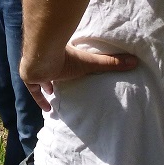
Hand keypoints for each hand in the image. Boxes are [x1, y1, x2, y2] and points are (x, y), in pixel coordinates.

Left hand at [22, 45, 137, 111]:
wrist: (42, 56)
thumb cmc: (66, 57)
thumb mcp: (90, 62)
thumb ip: (111, 62)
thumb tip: (134, 61)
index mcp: (59, 56)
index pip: (61, 61)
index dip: (64, 68)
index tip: (67, 74)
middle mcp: (45, 61)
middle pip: (48, 69)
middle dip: (52, 76)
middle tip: (59, 86)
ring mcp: (35, 68)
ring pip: (38, 77)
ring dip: (44, 85)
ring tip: (53, 96)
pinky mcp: (28, 76)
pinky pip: (33, 89)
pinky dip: (39, 97)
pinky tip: (47, 108)